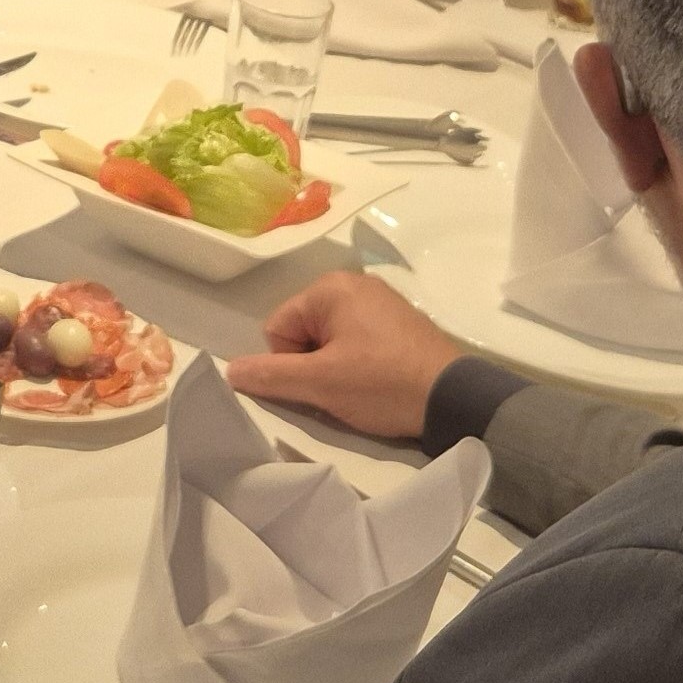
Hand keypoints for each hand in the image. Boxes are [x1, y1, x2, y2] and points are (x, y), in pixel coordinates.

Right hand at [223, 272, 460, 442]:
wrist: (453, 399)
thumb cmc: (382, 384)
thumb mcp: (320, 383)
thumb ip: (270, 375)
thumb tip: (229, 371)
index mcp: (330, 287)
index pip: (277, 328)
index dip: (290, 363)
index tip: (322, 381)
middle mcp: (354, 283)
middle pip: (303, 332)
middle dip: (313, 364)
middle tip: (342, 387)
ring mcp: (380, 300)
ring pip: (329, 340)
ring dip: (335, 367)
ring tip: (363, 387)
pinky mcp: (399, 322)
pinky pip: (357, 341)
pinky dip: (359, 363)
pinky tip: (378, 381)